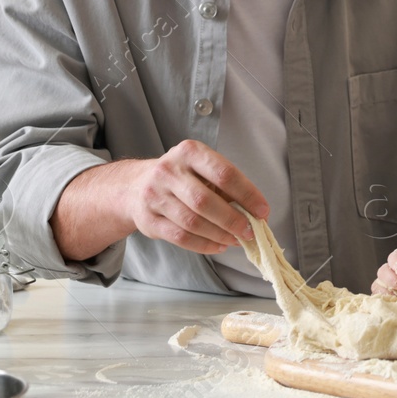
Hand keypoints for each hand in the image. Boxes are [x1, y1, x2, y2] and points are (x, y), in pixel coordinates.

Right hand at [122, 140, 269, 254]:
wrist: (134, 186)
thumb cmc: (180, 177)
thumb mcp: (201, 169)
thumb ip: (226, 187)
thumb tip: (255, 213)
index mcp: (189, 152)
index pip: (224, 174)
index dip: (247, 194)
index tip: (262, 211)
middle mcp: (169, 171)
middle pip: (205, 201)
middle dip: (233, 220)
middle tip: (250, 232)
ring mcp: (155, 196)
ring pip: (192, 222)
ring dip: (220, 235)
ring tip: (236, 240)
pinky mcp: (148, 220)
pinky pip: (180, 237)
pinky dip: (204, 245)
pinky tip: (218, 245)